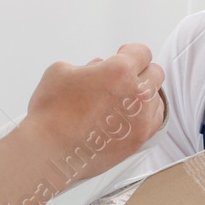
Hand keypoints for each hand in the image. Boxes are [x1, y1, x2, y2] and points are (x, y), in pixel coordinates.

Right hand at [24, 44, 165, 173]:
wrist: (48, 153)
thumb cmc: (50, 114)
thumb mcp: (61, 71)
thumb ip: (86, 66)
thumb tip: (97, 67)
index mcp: (119, 71)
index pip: (142, 52)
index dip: (130, 52)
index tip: (122, 55)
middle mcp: (136, 95)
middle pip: (155, 73)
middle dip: (140, 71)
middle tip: (123, 77)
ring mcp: (140, 120)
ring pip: (156, 98)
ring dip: (143, 94)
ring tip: (124, 98)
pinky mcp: (138, 141)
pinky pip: (155, 121)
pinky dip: (146, 115)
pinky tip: (131, 115)